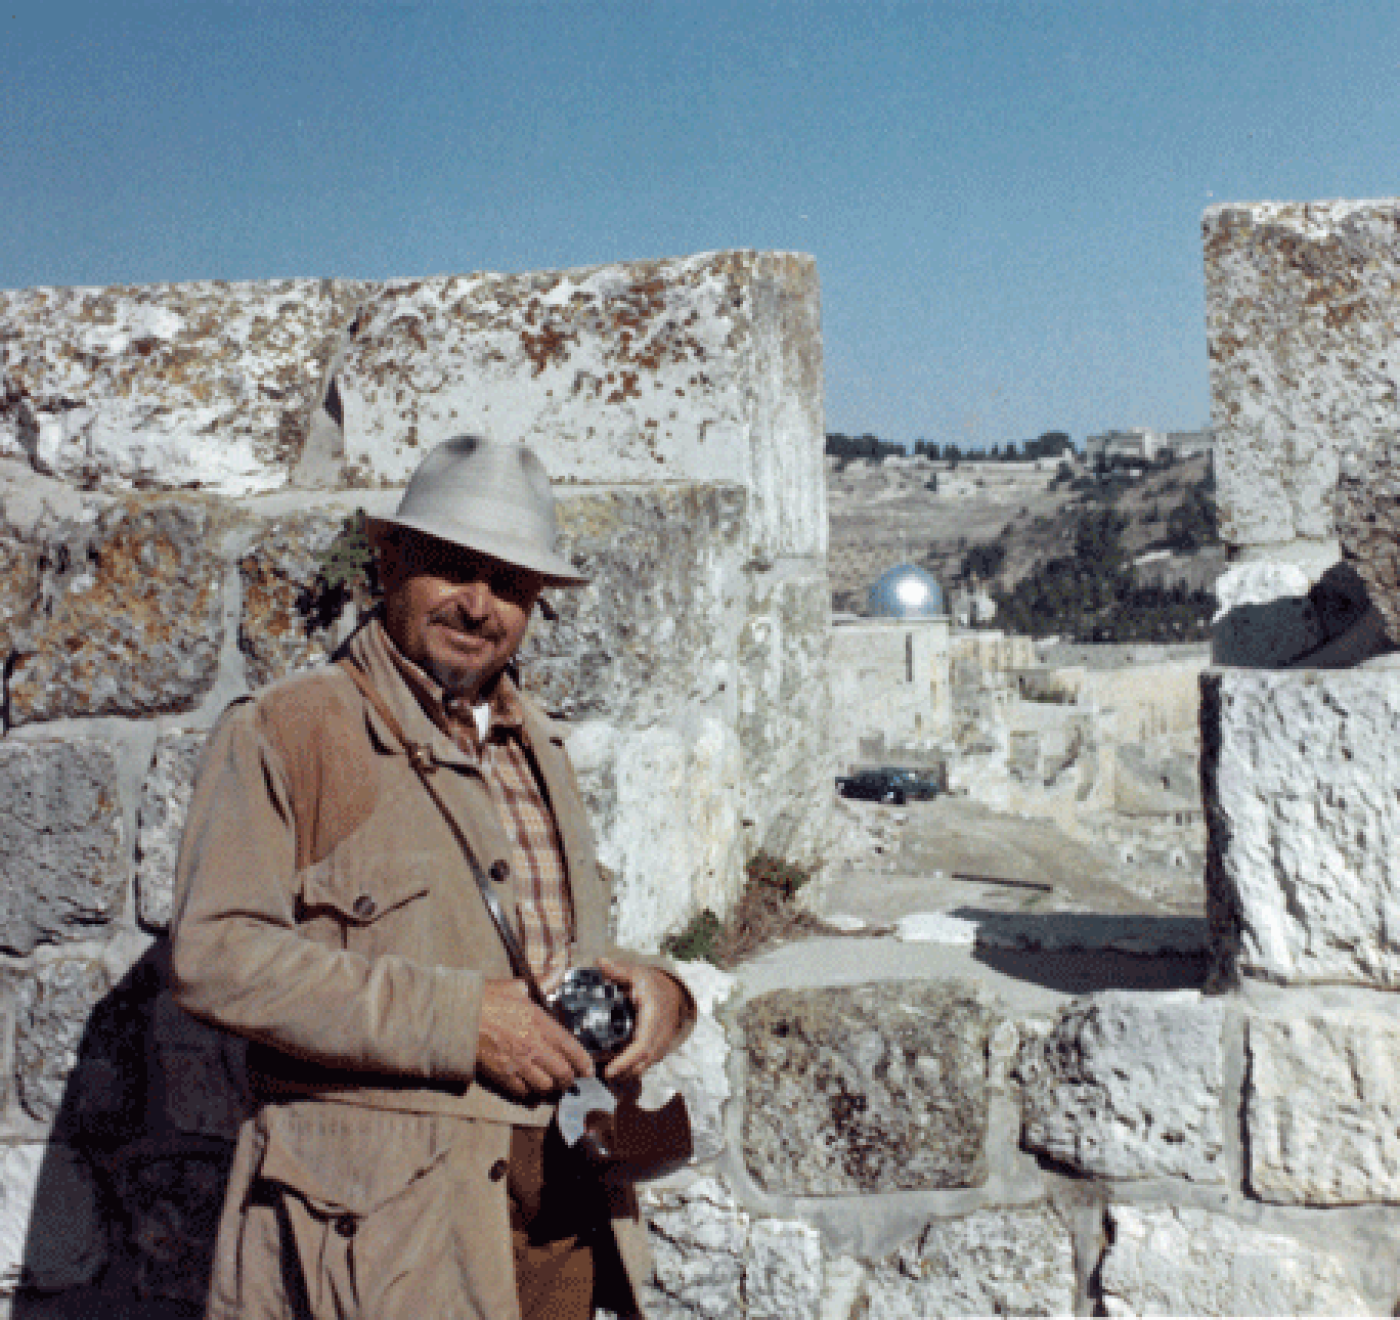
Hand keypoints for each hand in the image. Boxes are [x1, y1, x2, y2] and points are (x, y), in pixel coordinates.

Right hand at [475, 978, 593, 1099]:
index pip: (571, 1047)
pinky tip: (529, 1087)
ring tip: (551, 1084)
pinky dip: (529, 1092)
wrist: (460, 1016)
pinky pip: (523, 1092)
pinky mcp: (502, 1075)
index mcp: (540, 1023)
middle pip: (562, 1072)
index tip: (589, 1069)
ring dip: (550, 1087)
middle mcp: (533, 1046)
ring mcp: (518, 1063)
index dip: (583, 1061)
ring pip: (545, 1086)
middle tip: (570, 1078)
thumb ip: (542, 983)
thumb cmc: (487, 998)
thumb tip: (557, 972)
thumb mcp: (516, 987)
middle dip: (569, 1078)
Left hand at [597, 959, 688, 1083]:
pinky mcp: (659, 1048)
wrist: (673, 992)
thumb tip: (600, 962)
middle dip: (621, 1073)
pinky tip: (617, 1070)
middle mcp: (659, 1035)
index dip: (625, 1061)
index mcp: (653, 1017)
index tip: (609, 1070)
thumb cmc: (652, 983)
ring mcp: (661, 1044)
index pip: (641, 1046)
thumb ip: (618, 970)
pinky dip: (632, 1069)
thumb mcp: (637, 974)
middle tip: (598, 1075)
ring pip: (644, 1066)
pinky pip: (647, 1063)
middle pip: (642, 1062)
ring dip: (626, 1073)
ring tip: (604, 1073)